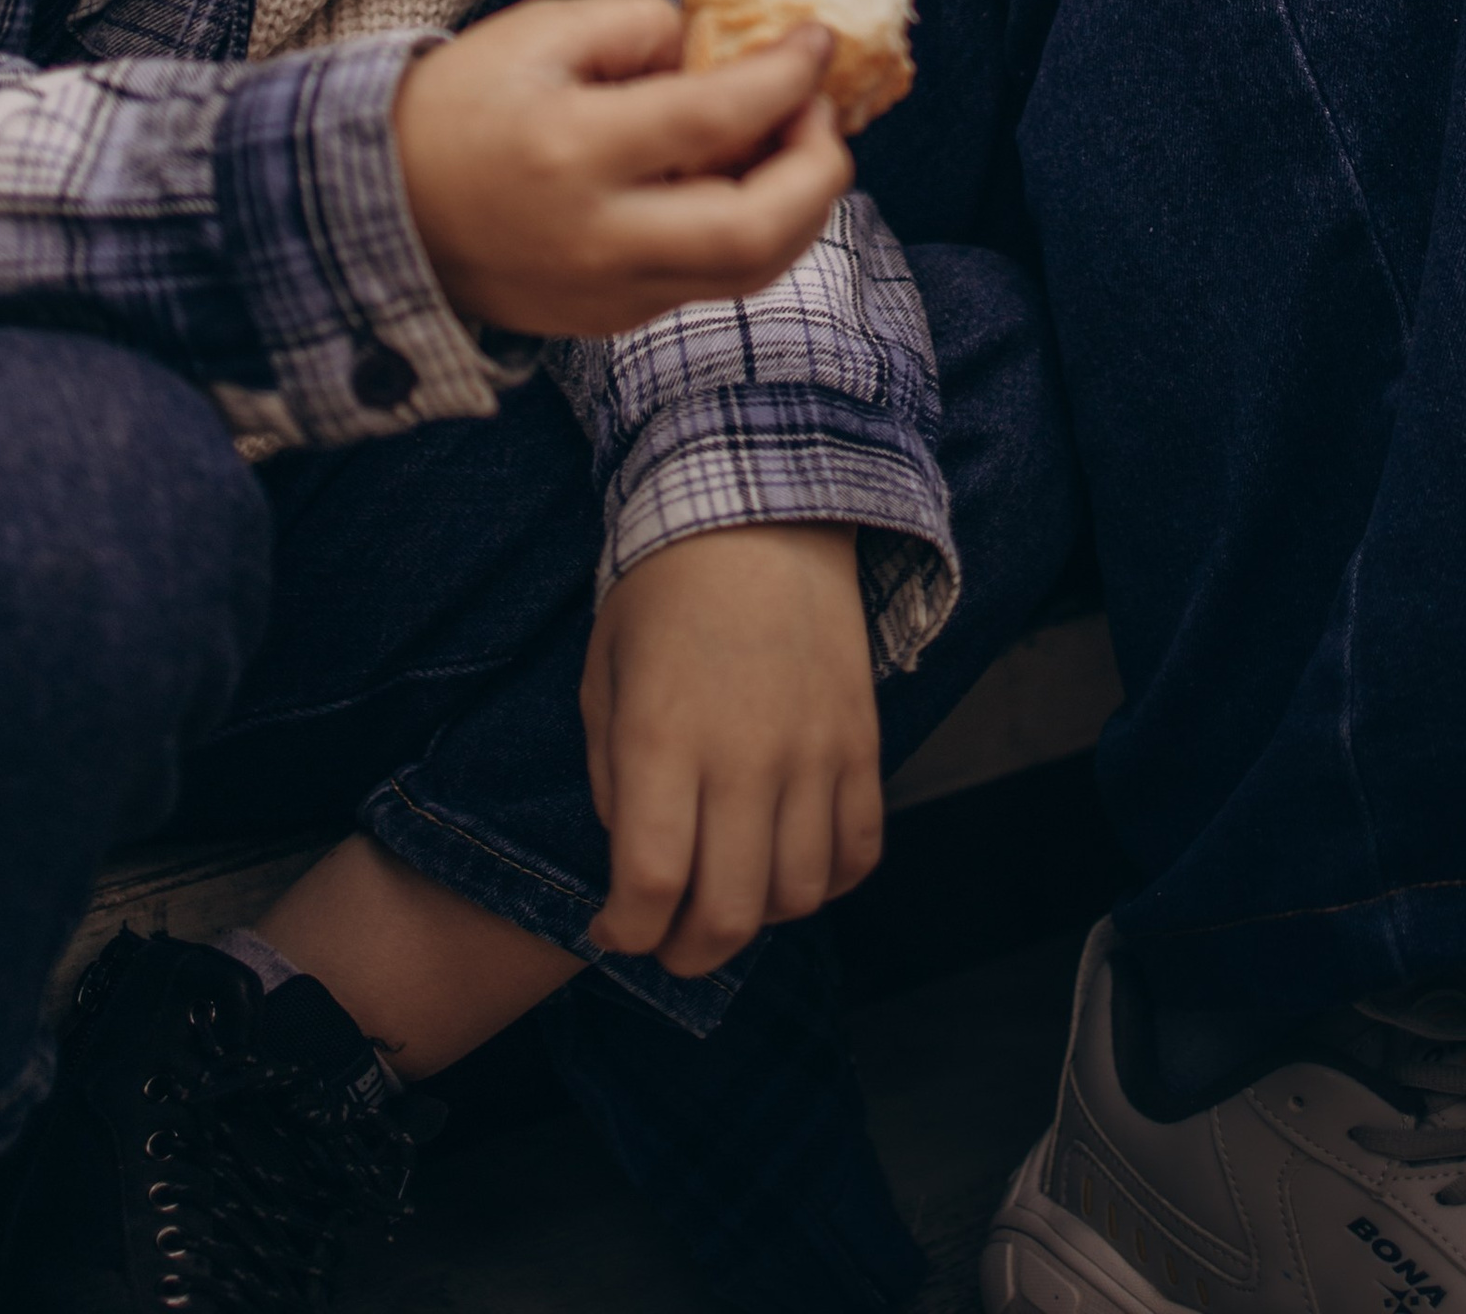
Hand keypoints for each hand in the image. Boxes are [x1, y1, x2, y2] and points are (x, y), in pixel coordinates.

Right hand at [391, 0, 850, 336]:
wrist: (376, 211)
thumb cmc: (456, 108)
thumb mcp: (537, 33)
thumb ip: (638, 29)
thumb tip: (719, 51)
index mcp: (574, 151)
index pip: (719, 117)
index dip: (789, 75)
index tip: (818, 40)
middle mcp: (600, 238)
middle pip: (757, 230)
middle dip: (819, 166)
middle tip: (821, 109)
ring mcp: (607, 293)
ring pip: (748, 272)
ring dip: (800, 207)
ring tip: (795, 142)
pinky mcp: (609, 321)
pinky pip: (708, 283)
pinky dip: (752, 232)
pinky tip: (746, 180)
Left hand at [583, 526, 881, 975]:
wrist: (762, 513)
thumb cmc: (663, 592)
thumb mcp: (604, 674)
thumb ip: (610, 777)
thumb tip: (636, 859)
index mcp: (662, 737)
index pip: (651, 884)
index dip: (626, 932)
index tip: (611, 927)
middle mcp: (743, 755)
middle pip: (729, 913)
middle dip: (686, 953)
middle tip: (666, 940)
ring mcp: (813, 752)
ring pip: (797, 896)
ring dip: (757, 920)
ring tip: (729, 893)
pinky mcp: (861, 743)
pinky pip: (858, 852)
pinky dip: (826, 882)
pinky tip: (790, 864)